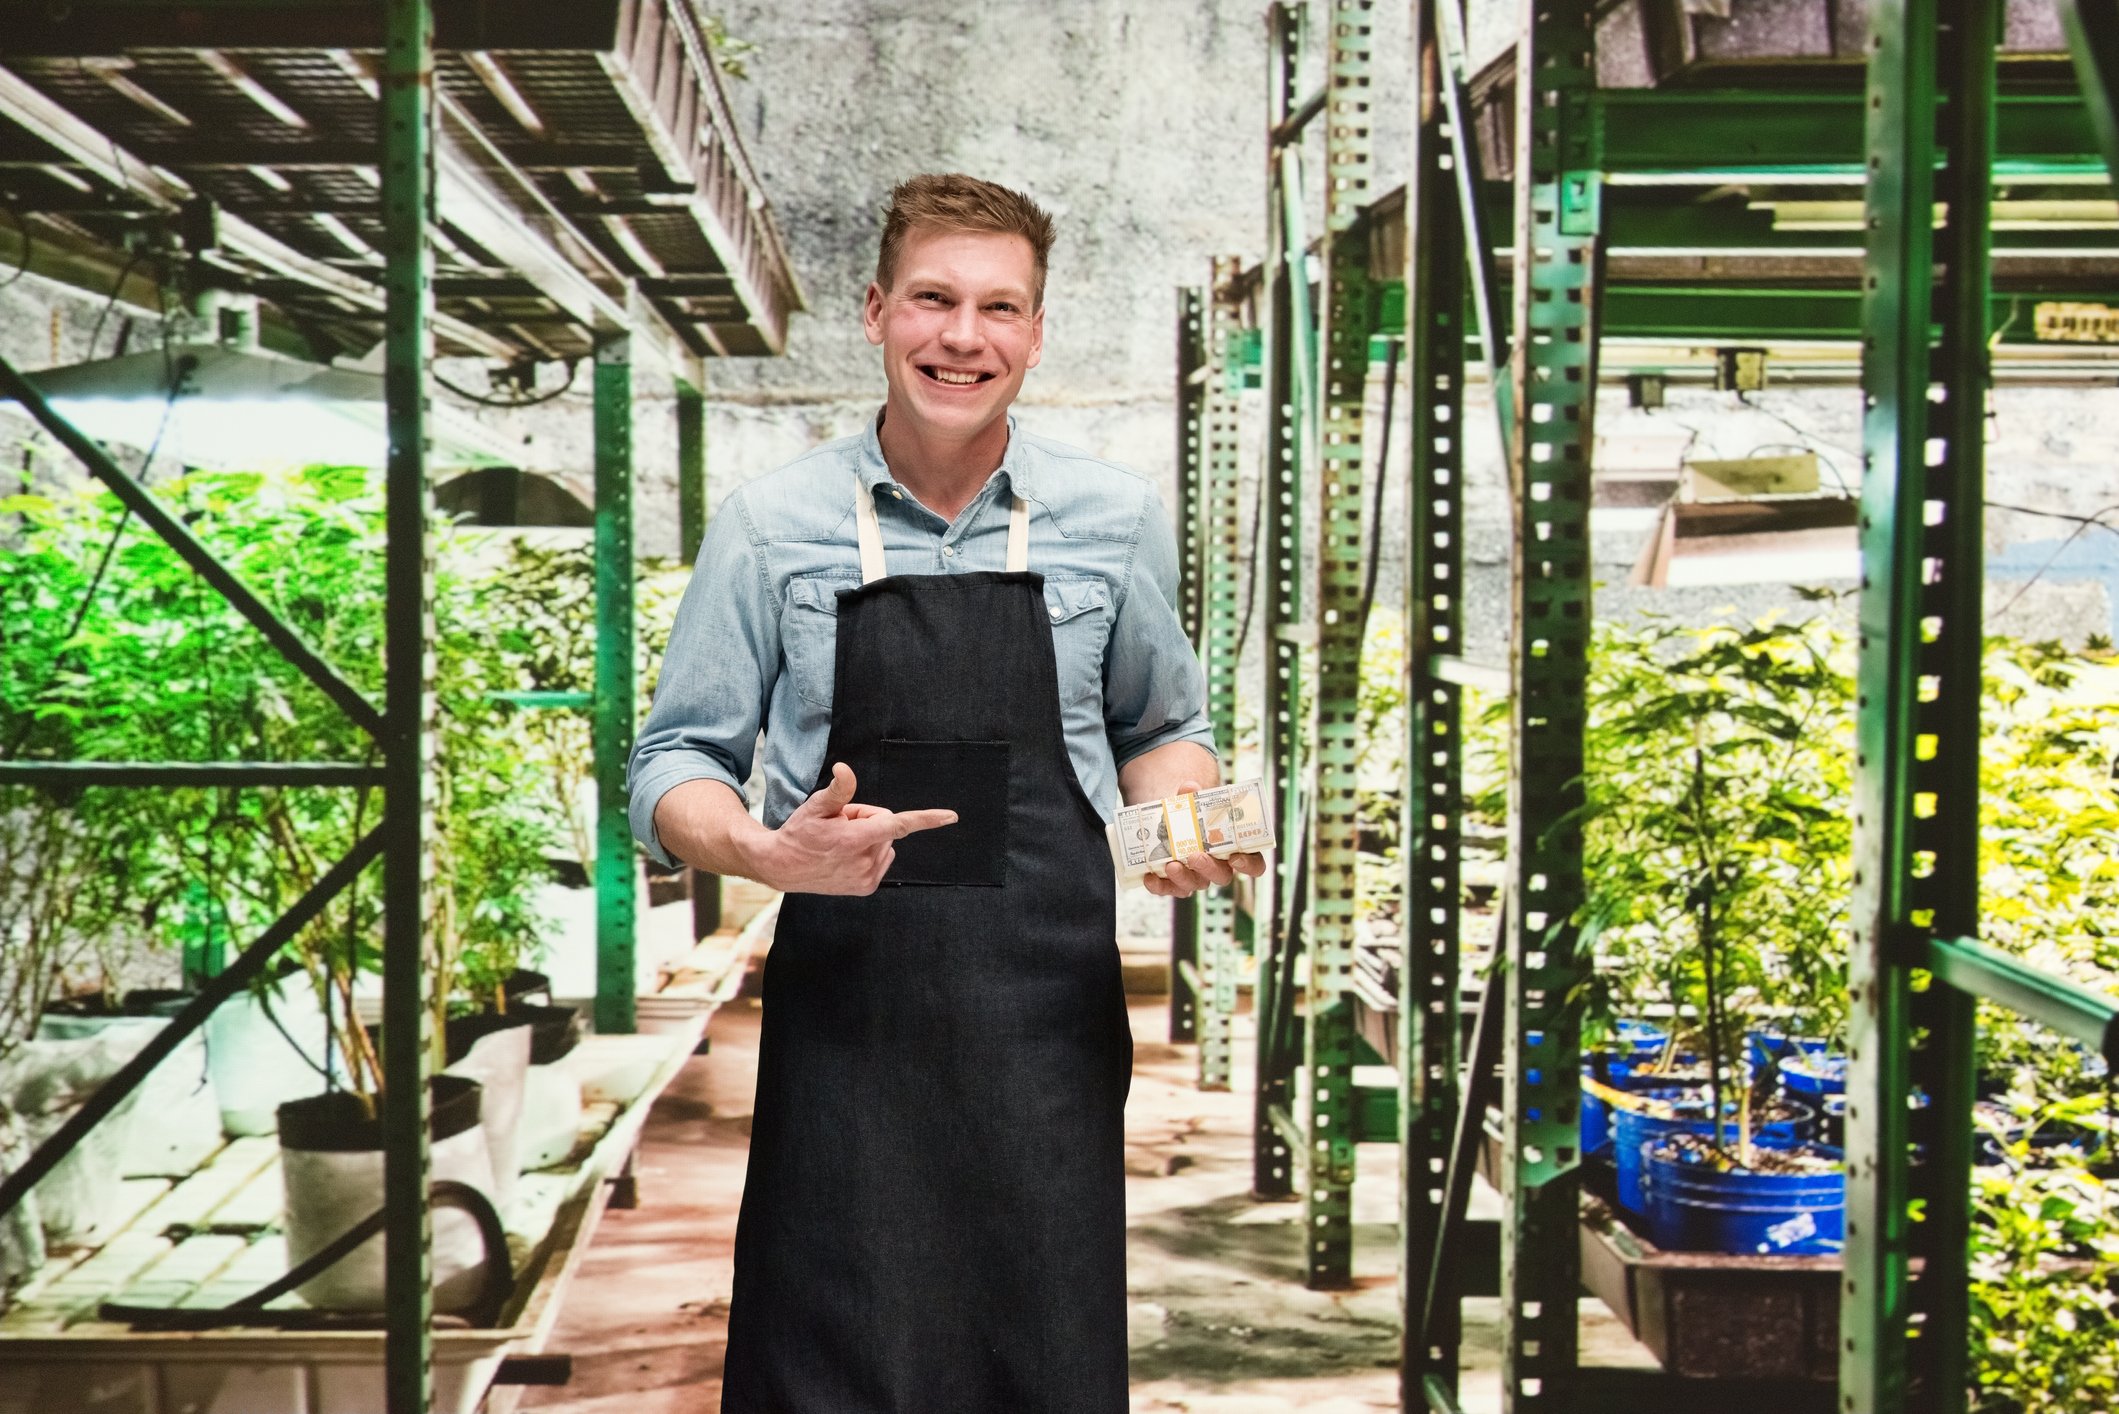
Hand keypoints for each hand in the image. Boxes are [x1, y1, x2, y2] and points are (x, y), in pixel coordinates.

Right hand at [756, 763, 956, 895]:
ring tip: (840, 842)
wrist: (784, 867)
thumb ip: (838, 790)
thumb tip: (846, 769)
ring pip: (885, 842)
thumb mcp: (816, 806)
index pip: (897, 824)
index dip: (927, 819)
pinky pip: (882, 857)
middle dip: (868, 820)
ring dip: (868, 837)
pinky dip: (870, 852)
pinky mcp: (867, 887)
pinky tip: (846, 855)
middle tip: (839, 825)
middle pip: (886, 826)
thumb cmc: (800, 832)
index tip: (951, 816)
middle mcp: (864, 861)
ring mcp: (866, 877)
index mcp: (854, 840)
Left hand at [1139, 777, 1269, 898]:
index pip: (1253, 865)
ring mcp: (1196, 878)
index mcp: (1234, 849)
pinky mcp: (1174, 883)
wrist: (1168, 823)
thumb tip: (1190, 787)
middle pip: (1222, 876)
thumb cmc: (1192, 816)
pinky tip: (1149, 877)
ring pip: (1195, 885)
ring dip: (1183, 878)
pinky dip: (1159, 886)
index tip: (1236, 857)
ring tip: (1171, 864)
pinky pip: (1168, 889)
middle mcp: (1218, 868)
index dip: (1248, 865)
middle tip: (1196, 856)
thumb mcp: (1193, 804)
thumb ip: (1193, 796)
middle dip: (1209, 868)